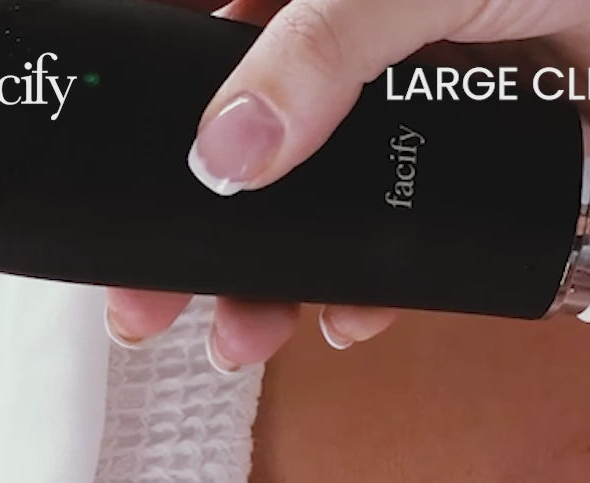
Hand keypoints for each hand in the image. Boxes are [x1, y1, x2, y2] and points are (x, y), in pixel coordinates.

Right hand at [107, 0, 589, 366]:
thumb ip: (322, 54)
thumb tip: (231, 150)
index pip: (201, 58)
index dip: (154, 141)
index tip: (114, 215)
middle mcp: (352, 35)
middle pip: (254, 152)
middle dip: (208, 239)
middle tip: (158, 315)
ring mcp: (413, 93)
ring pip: (326, 202)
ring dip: (287, 277)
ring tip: (250, 341)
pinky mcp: (475, 145)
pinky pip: (408, 226)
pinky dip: (382, 279)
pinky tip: (355, 320)